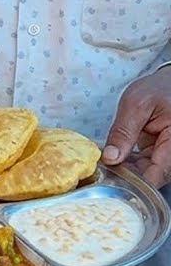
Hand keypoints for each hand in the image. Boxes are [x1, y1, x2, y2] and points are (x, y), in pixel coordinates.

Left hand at [103, 67, 170, 187]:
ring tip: (105, 163)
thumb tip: (110, 158)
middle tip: (101, 171)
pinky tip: (114, 158)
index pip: (158, 173)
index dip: (135, 181)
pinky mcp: (158, 154)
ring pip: (148, 173)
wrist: (167, 85)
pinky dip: (129, 164)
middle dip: (128, 176)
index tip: (111, 179)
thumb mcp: (136, 105)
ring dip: (127, 171)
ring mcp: (167, 155)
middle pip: (153, 176)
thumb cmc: (157, 90)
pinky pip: (145, 166)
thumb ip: (123, 132)